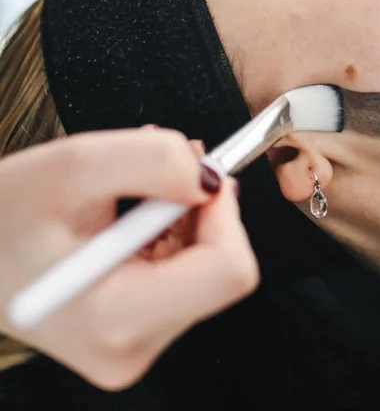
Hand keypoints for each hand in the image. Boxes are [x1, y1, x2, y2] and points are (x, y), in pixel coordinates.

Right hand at [0, 128, 258, 388]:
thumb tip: (208, 177)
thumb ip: (152, 160)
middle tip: (159, 167)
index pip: (227, 272)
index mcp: (115, 319)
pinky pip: (184, 275)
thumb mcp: (72, 165)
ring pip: (206, 267)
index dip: (224, 211)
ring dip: (181, 215)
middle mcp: (131, 348)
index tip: (198, 172)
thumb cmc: (2, 215)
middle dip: (199, 207)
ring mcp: (133, 346)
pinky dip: (168, 233)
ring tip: (129, 190)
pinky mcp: (134, 334)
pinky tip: (128, 214)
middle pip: (220, 268)